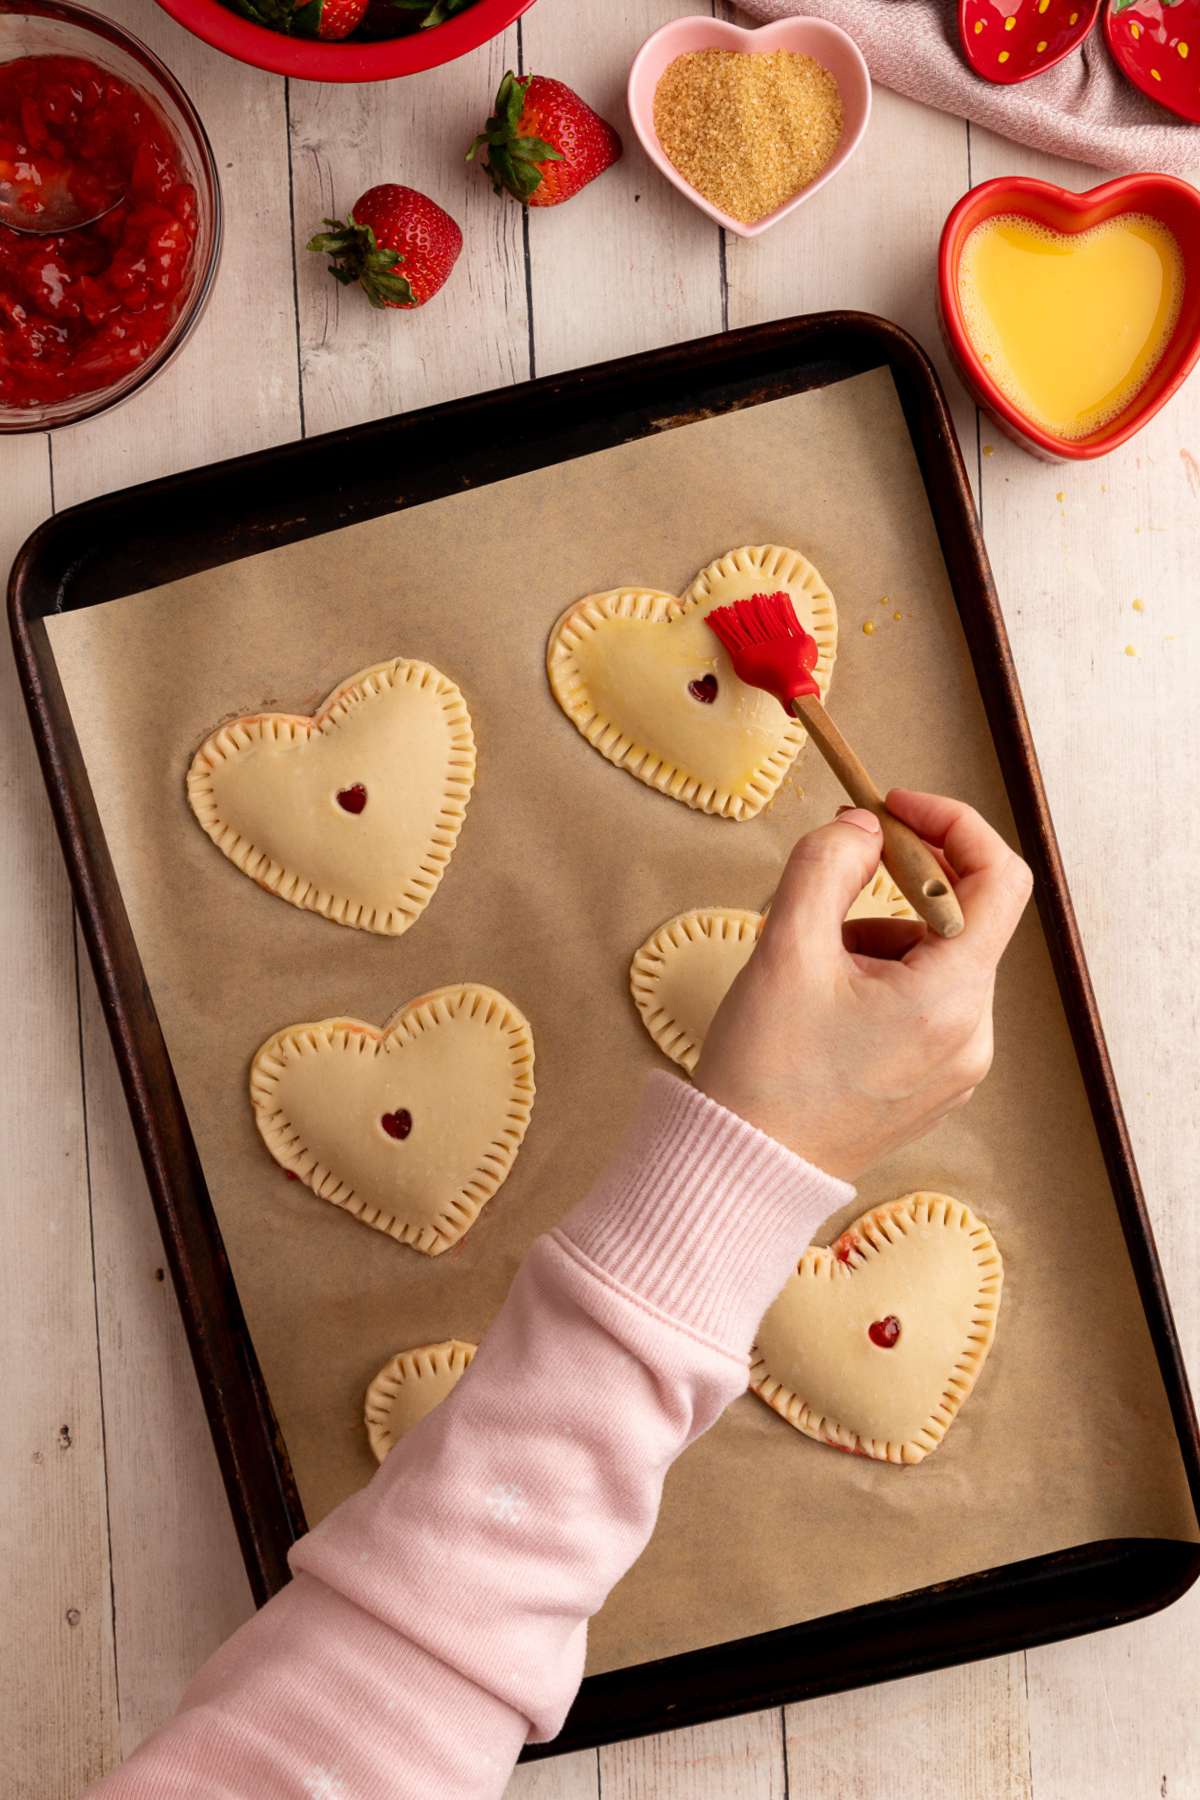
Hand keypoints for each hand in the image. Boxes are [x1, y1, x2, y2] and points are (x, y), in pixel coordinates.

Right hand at [693, 791, 1032, 1180]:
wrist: (744, 1170)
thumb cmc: (764, 1072)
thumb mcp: (786, 948)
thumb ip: (827, 865)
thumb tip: (863, 829)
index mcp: (951, 998)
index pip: (1000, 879)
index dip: (952, 825)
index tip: (893, 809)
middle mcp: (972, 1035)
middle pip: (960, 920)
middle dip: (893, 889)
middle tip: (826, 884)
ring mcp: (956, 1066)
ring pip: (936, 962)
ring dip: (878, 939)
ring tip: (808, 969)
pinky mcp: (931, 1086)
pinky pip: (924, 1005)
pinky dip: (880, 981)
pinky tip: (821, 1006)